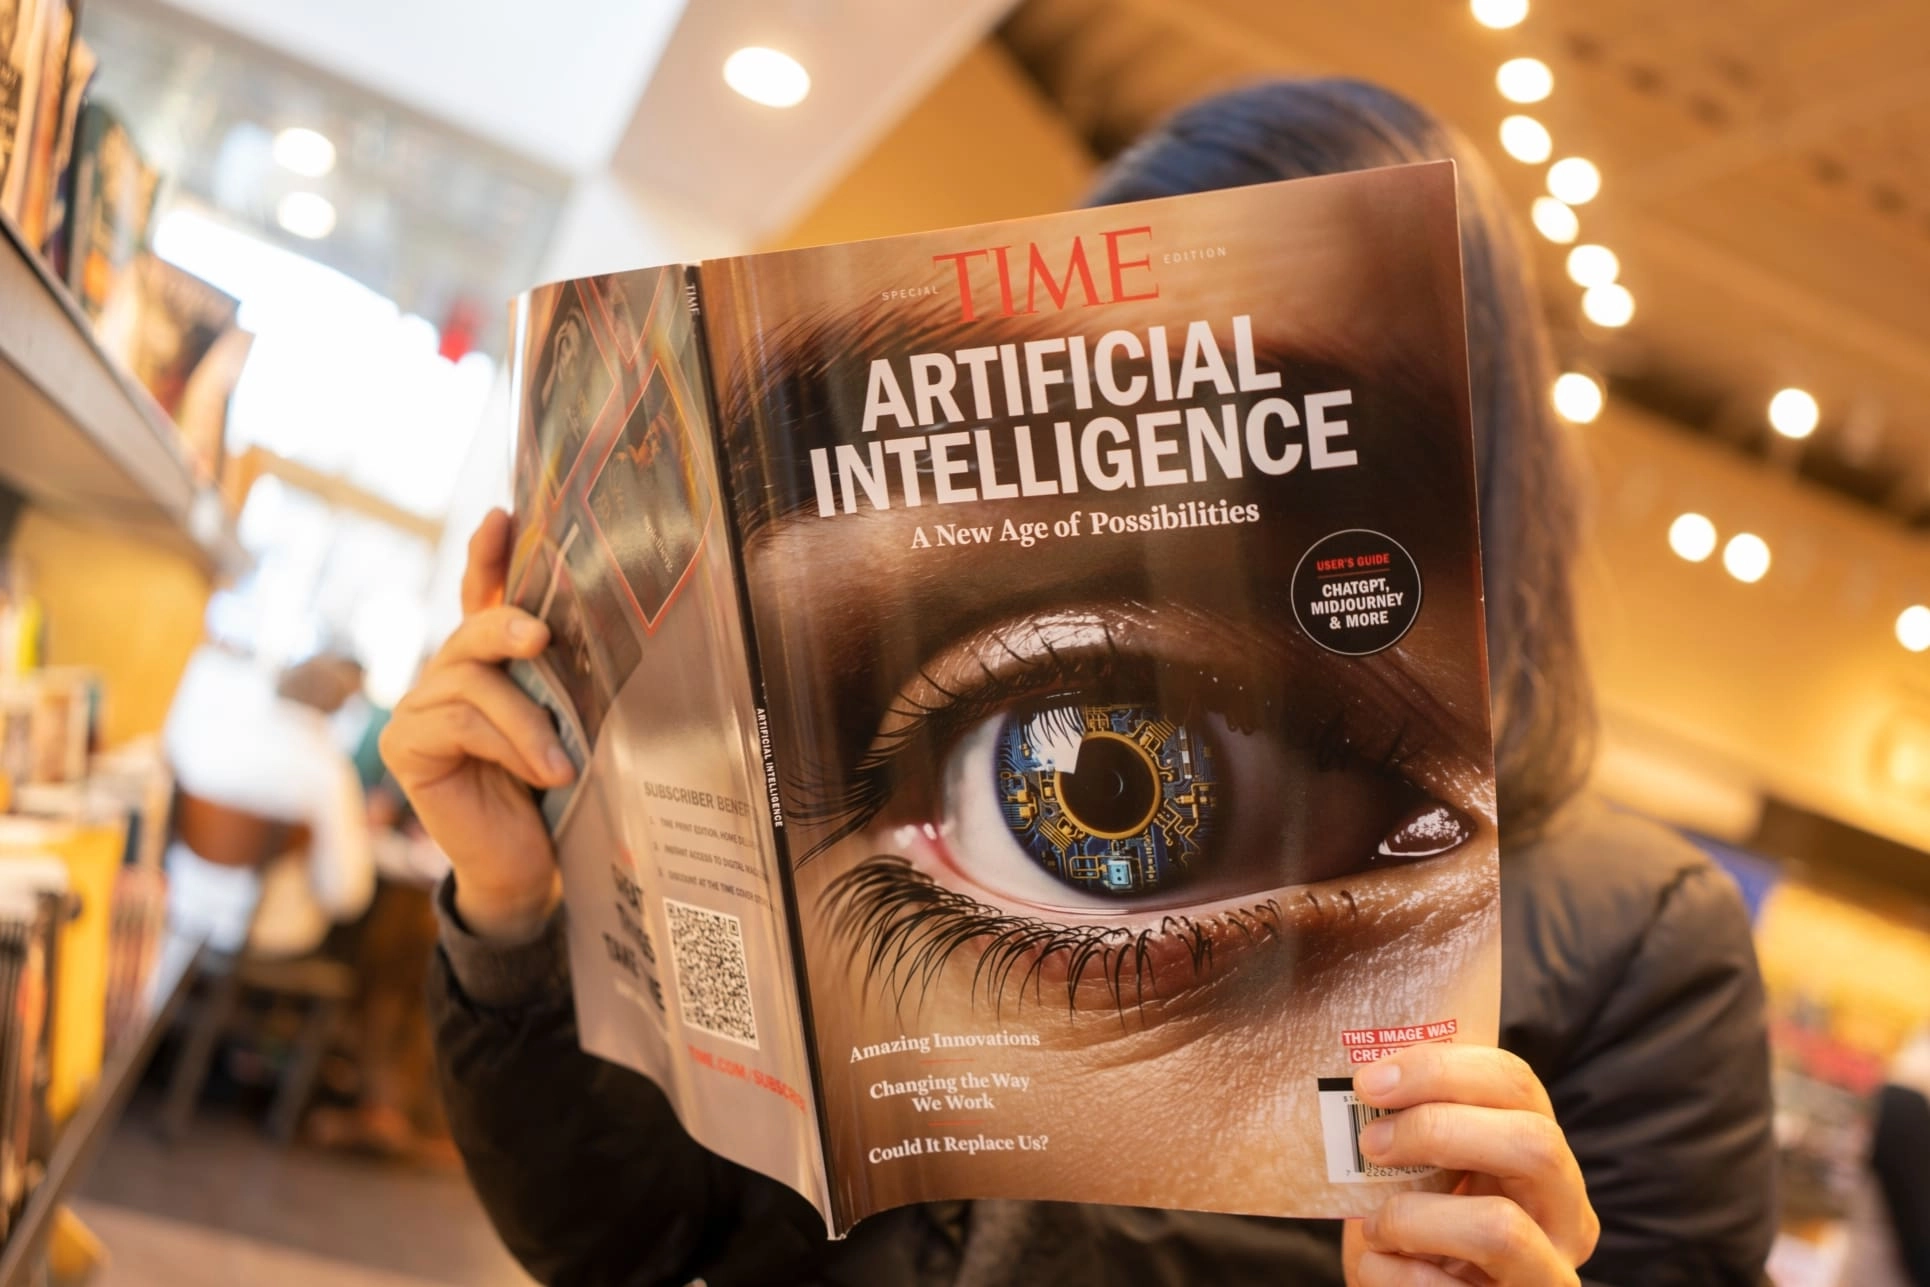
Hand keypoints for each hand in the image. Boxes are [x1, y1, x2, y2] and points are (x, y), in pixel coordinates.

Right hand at [380, 509, 573, 942]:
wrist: (527, 866)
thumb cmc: (552, 795)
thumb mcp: (565, 725)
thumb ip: (557, 681)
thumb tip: (588, 629)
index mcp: (487, 666)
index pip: (481, 599)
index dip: (488, 557)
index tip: (504, 515)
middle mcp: (446, 678)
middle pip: (471, 632)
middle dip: (506, 626)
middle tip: (541, 636)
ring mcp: (419, 709)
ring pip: (470, 681)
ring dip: (525, 721)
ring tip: (558, 764)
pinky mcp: (406, 746)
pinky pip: (457, 721)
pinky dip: (506, 744)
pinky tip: (539, 774)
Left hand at [1341, 1044, 1598, 1285]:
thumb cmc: (1422, 1238)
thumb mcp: (1428, 1178)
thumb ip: (1414, 1134)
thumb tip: (1361, 1084)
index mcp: (1542, 1159)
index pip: (1516, 1083)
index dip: (1441, 1070)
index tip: (1370, 1082)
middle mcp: (1566, 1215)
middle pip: (1534, 1144)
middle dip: (1439, 1130)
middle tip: (1370, 1143)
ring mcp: (1549, 1275)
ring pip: (1500, 1228)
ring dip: (1413, 1217)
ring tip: (1374, 1227)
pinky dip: (1393, 1275)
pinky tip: (1376, 1266)